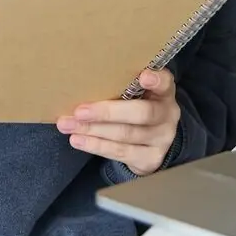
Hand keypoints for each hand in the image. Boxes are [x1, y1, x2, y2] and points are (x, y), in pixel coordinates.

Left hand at [57, 69, 180, 175]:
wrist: (151, 142)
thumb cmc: (136, 107)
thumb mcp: (136, 94)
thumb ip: (122, 86)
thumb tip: (82, 80)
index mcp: (164, 92)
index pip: (165, 83)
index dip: (156, 80)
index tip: (144, 76)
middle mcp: (168, 115)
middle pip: (141, 113)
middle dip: (107, 112)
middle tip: (80, 111)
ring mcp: (161, 140)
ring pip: (126, 134)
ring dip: (93, 130)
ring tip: (68, 125)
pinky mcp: (150, 159)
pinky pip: (120, 152)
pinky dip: (96, 146)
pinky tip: (78, 140)